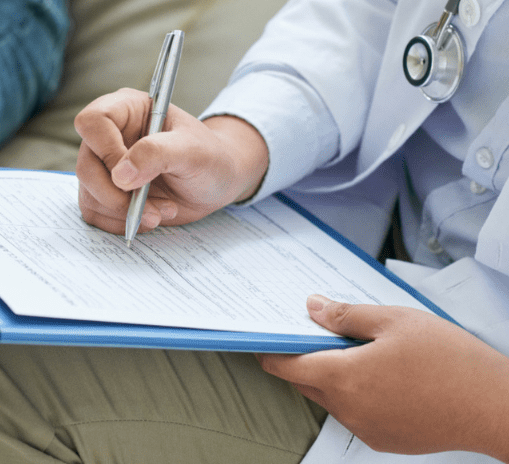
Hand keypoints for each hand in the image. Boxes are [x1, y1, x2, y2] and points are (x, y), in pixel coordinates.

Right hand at [73, 88, 268, 234]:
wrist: (216, 183)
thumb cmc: (209, 157)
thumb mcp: (192, 151)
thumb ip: (157, 154)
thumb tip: (120, 174)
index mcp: (127, 109)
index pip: (93, 122)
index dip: (106, 150)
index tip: (130, 176)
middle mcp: (110, 136)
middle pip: (86, 165)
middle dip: (115, 195)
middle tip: (148, 208)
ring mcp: (104, 165)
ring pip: (88, 193)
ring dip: (123, 212)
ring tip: (160, 212)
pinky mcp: (105, 192)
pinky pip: (95, 212)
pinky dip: (120, 222)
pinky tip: (148, 217)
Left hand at [257, 295, 508, 459]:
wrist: (495, 407)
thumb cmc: (449, 360)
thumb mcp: (394, 320)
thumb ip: (346, 315)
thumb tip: (312, 308)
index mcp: (343, 377)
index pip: (286, 367)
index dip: (270, 351)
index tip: (262, 337)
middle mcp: (348, 409)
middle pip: (306, 382)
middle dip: (303, 358)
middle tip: (315, 331)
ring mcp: (366, 429)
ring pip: (330, 398)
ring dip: (331, 376)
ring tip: (356, 348)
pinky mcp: (385, 440)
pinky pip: (355, 413)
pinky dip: (355, 393)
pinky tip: (379, 374)